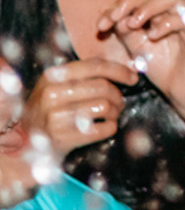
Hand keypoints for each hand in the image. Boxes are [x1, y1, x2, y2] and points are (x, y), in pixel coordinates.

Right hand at [22, 57, 137, 154]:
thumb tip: (125, 70)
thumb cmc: (50, 110)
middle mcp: (51, 95)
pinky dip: (110, 128)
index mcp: (52, 76)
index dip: (120, 71)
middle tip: (119, 102)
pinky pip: (103, 129)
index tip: (134, 78)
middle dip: (118, 95)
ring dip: (115, 112)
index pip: (95, 66)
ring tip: (110, 115)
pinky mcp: (63, 138)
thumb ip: (84, 74)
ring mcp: (55, 117)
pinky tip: (105, 127)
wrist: (27, 143)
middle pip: (103, 87)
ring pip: (105, 107)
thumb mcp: (57, 86)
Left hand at [101, 0, 184, 118]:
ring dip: (148, 7)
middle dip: (131, 0)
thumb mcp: (138, 49)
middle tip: (115, 16)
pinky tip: (153, 36)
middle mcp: (176, 12)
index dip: (118, 6)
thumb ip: (127, 33)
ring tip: (133, 24)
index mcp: (161, 13)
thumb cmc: (165, 69)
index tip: (101, 25)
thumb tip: (115, 18)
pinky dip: (167, 23)